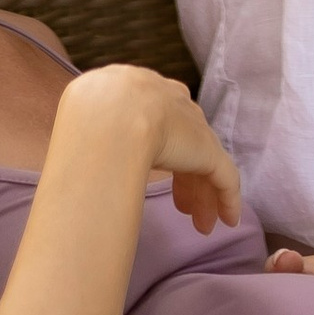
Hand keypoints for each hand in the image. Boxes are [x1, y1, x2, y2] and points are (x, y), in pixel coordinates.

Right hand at [66, 64, 241, 234]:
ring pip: (205, 161)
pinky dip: (227, 199)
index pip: (161, 119)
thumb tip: (89, 150)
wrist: (106, 117)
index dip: (163, 150)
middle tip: (183, 208)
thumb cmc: (85, 120)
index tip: (158, 176)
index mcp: (140, 88)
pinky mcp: (206, 150)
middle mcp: (171, 101)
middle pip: (186, 140)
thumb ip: (99, 126)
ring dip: (202, 194)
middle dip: (186, 176)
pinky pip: (224, 176)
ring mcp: (191, 125)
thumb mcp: (87, 115)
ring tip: (202, 226)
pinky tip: (227, 221)